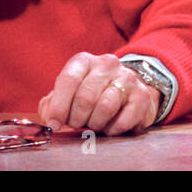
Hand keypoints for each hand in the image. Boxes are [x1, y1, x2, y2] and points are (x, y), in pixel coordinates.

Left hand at [39, 52, 160, 136]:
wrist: (128, 93)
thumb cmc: (91, 96)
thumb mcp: (69, 95)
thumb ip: (52, 105)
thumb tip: (49, 118)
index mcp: (84, 61)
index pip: (69, 80)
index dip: (59, 106)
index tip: (54, 124)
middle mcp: (107, 64)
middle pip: (85, 97)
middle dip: (77, 118)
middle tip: (78, 124)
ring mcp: (127, 77)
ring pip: (105, 107)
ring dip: (96, 124)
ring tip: (95, 124)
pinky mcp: (143, 96)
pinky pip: (123, 120)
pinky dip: (113, 130)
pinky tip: (111, 127)